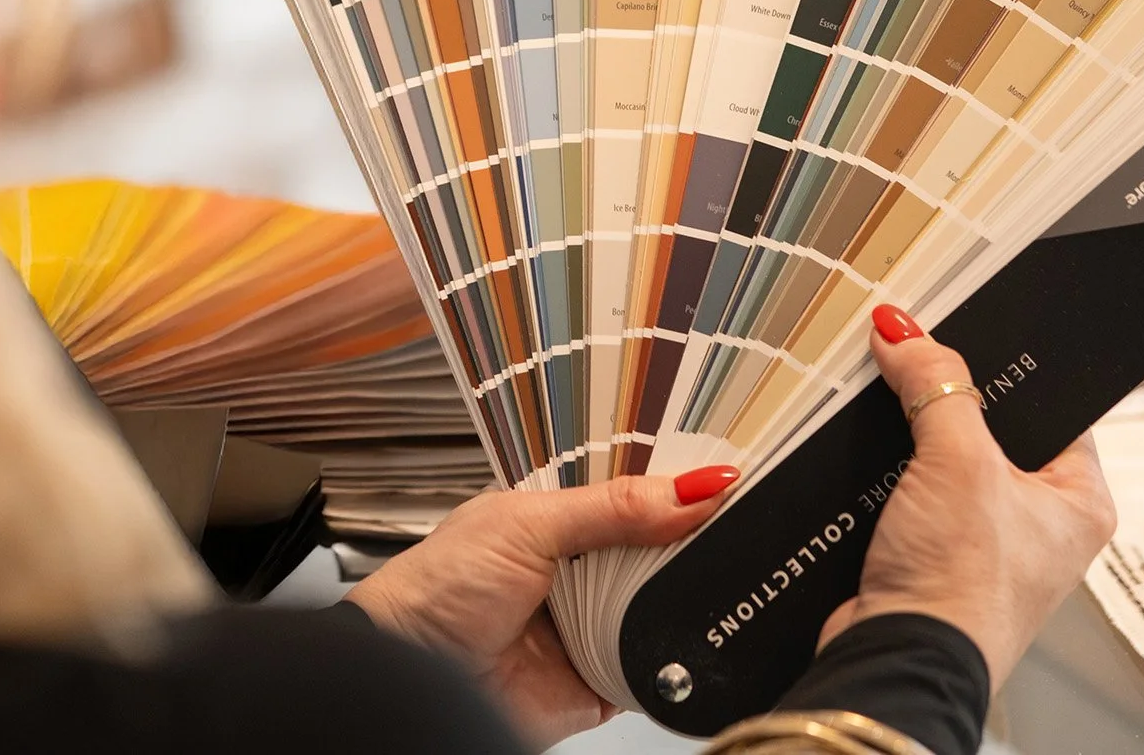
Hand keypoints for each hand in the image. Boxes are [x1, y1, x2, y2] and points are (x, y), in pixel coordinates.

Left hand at [346, 466, 737, 749]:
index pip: (635, 486)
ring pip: (667, 602)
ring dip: (684, 593)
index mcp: (562, 511)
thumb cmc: (439, 586)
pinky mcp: (604, 677)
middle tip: (736, 515)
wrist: (408, 676)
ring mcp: (596, 620)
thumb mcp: (530, 525)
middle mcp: (583, 562)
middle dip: (691, 535)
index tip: (729, 466)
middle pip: (661, 543)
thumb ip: (614, 509)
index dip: (678, 478)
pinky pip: (657, 665)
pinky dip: (674, 654)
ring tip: (714, 569)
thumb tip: (692, 488)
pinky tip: (689, 630)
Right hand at [818, 310, 1116, 690]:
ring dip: (907, 430)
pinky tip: (861, 445)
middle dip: (943, 394)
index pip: (1049, 403)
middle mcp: (1034, 520)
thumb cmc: (960, 585)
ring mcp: (979, 537)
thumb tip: (904, 332)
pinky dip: (882, 464)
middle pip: (985, 423)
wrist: (898, 660)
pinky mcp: (927, 549)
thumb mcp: (958, 460)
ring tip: (882, 399)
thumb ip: (936, 384)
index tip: (959, 327)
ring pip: (940, 453)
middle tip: (911, 355)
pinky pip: (906, 484)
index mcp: (1076, 499)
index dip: (1002, 364)